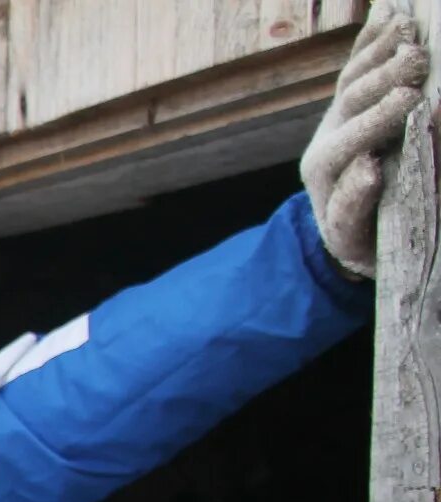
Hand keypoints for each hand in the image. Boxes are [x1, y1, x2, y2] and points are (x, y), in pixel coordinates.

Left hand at [301, 1, 429, 276]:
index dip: (378, 124)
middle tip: (417, 63)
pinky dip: (372, 41)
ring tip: (410, 33)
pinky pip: (355, 68)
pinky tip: (391, 16)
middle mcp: (324, 145)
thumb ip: (357, 205)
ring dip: (381, 55)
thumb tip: (368, 169)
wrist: (346, 231)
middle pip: (351, 107)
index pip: (350, 146)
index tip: (411, 104)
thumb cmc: (363, 238)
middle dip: (384, 83)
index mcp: (326, 178)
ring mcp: (333, 122)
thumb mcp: (356, 237)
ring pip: (353, 82)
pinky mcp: (344, 106)